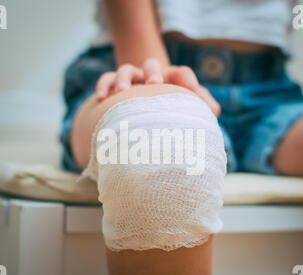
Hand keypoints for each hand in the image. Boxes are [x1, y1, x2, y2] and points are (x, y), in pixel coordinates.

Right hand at [96, 58, 220, 116]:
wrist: (146, 102)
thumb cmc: (169, 106)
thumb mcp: (186, 105)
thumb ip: (202, 106)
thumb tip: (214, 111)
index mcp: (171, 80)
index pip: (182, 73)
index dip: (188, 80)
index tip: (191, 89)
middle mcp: (151, 75)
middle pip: (152, 64)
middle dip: (153, 72)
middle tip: (154, 84)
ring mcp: (132, 79)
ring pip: (125, 70)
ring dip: (123, 79)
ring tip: (122, 91)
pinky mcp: (114, 85)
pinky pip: (106, 79)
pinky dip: (103, 86)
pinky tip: (100, 98)